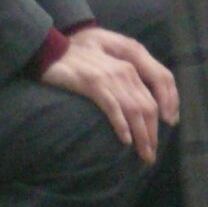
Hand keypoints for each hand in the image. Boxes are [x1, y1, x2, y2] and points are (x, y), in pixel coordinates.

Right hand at [40, 24, 178, 162]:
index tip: (155, 142)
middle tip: (150, 156)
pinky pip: (113, 107)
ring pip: (133, 110)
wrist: (50, 50)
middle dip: (152, 134)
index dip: (157, 124)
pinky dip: (121, 125)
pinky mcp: (92, 83)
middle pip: (147, 108)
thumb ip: (119, 83)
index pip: (152, 100)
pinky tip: (125, 140)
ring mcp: (108, 77)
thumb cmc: (76, 62)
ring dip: (141, 135)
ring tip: (142, 153)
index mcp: (129, 68)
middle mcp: (124, 72)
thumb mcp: (105, 69)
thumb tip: (132, 113)